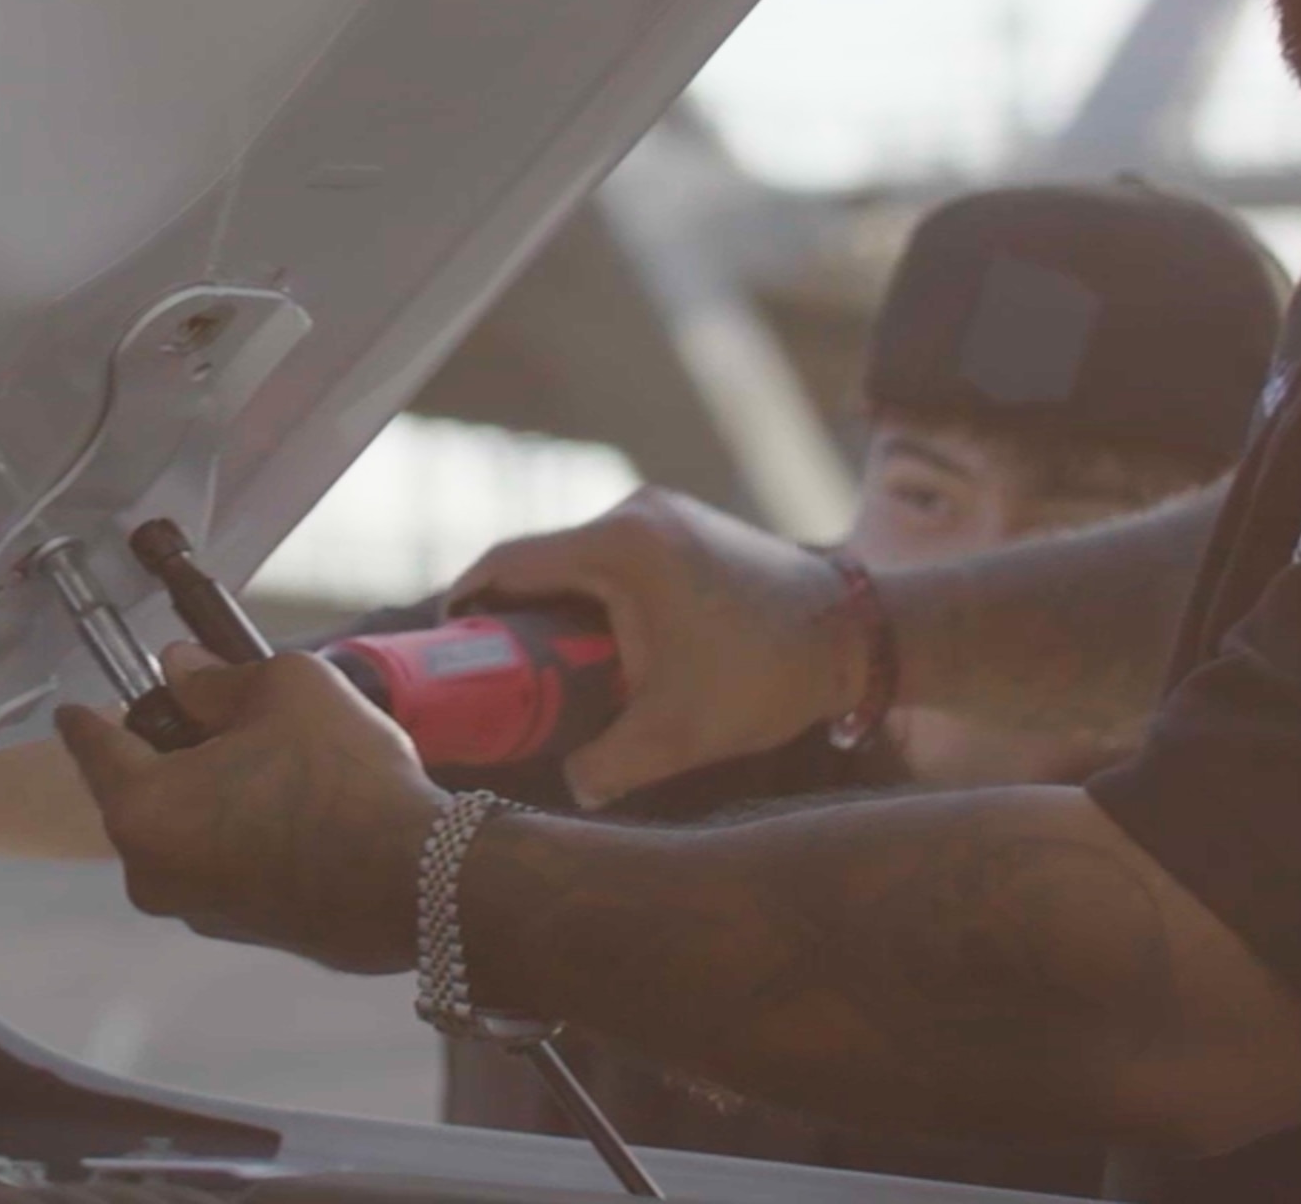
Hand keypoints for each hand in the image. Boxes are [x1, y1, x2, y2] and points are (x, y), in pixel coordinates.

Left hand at [56, 644, 445, 973]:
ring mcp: (198, 911)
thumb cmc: (340, 778)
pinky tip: (295, 809)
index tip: (70, 710)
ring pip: (186, 831)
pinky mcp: (243, 931)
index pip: (95, 749)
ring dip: (212, 795)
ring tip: (276, 761)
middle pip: (143, 793)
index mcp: (143, 810)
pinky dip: (240, 833)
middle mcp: (153, 873)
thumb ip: (216, 678)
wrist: (416, 883)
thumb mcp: (283, 688)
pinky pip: (222, 863)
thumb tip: (179, 672)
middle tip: (225, 716)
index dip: (85, 720)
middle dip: (172, 753)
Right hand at [454, 490, 860, 806]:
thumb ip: (607, 767)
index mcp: (620, 548)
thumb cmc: (766, 678)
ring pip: (578, 558)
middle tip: (490, 672)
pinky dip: (595, 596)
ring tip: (546, 671)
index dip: (464, 601)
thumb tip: (568, 786)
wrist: (856, 636)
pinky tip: (603, 650)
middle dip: (509, 614)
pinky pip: (615, 557)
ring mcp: (664, 513)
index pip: (507, 562)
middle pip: (539, 559)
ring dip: (556, 607)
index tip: (444, 644)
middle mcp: (635, 513)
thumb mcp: (677, 735)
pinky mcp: (687, 526)